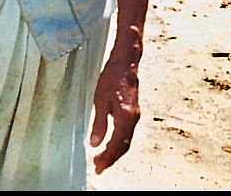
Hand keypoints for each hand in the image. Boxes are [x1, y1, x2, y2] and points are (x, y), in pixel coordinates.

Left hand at [89, 53, 140, 173]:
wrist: (125, 62)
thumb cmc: (112, 77)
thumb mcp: (100, 99)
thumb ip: (99, 123)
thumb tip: (95, 144)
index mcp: (125, 117)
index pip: (117, 145)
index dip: (107, 159)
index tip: (98, 168)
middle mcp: (133, 119)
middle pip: (124, 146)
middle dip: (111, 158)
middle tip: (98, 167)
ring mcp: (135, 115)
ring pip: (126, 140)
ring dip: (115, 151)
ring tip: (101, 158)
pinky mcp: (133, 111)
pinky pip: (127, 133)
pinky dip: (119, 142)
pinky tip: (110, 142)